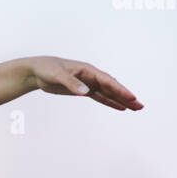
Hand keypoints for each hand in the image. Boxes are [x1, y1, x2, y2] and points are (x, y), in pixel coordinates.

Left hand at [28, 56, 142, 110]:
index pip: (107, 81)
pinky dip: (110, 102)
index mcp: (88, 70)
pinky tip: (120, 107)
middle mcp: (91, 76)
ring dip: (121, 100)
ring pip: (108, 93)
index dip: (120, 90)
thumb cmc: (47, 68)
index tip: (131, 97)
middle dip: (126, 96)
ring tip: (136, 108)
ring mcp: (88, 83)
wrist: (36, 71)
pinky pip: (100, 97)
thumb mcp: (58, 75)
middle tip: (140, 106)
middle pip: (112, 87)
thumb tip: (86, 92)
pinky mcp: (82, 90)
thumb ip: (72, 83)